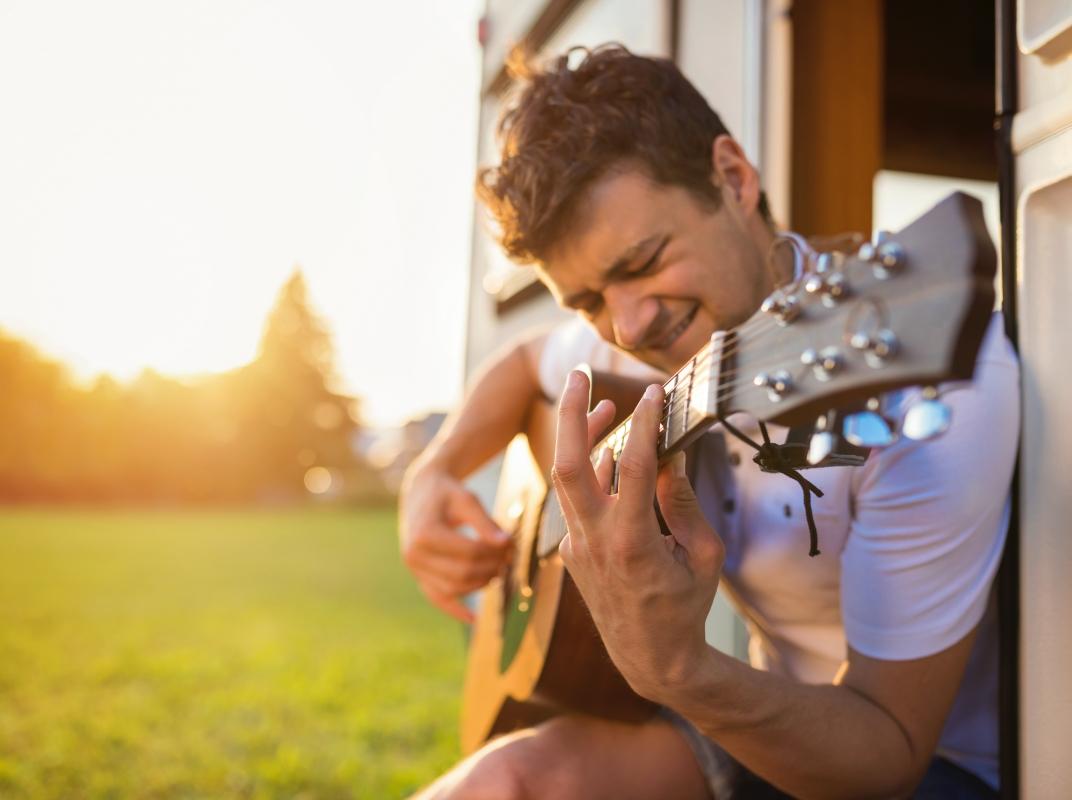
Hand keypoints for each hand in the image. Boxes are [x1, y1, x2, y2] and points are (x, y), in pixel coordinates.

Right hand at [399, 461, 512, 622]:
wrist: (421, 493)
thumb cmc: (447, 494)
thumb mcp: (467, 499)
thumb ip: (486, 523)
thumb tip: (506, 545)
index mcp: (425, 533)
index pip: (469, 552)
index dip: (494, 552)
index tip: (510, 545)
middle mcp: (414, 555)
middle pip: (462, 573)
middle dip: (491, 568)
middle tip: (509, 558)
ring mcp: (414, 569)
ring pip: (453, 589)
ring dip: (480, 584)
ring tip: (498, 570)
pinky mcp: (419, 576)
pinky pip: (437, 599)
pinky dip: (455, 610)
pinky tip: (474, 619)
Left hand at [553, 371, 723, 701]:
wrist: (648, 657)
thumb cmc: (683, 607)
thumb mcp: (704, 555)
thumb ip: (684, 502)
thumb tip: (671, 453)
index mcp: (632, 542)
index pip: (634, 467)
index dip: (645, 424)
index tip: (655, 394)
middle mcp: (594, 540)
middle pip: (567, 463)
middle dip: (569, 412)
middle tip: (577, 374)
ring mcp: (576, 545)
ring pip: (568, 478)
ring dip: (581, 438)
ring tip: (603, 407)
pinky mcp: (570, 549)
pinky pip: (578, 500)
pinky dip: (593, 473)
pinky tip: (612, 458)